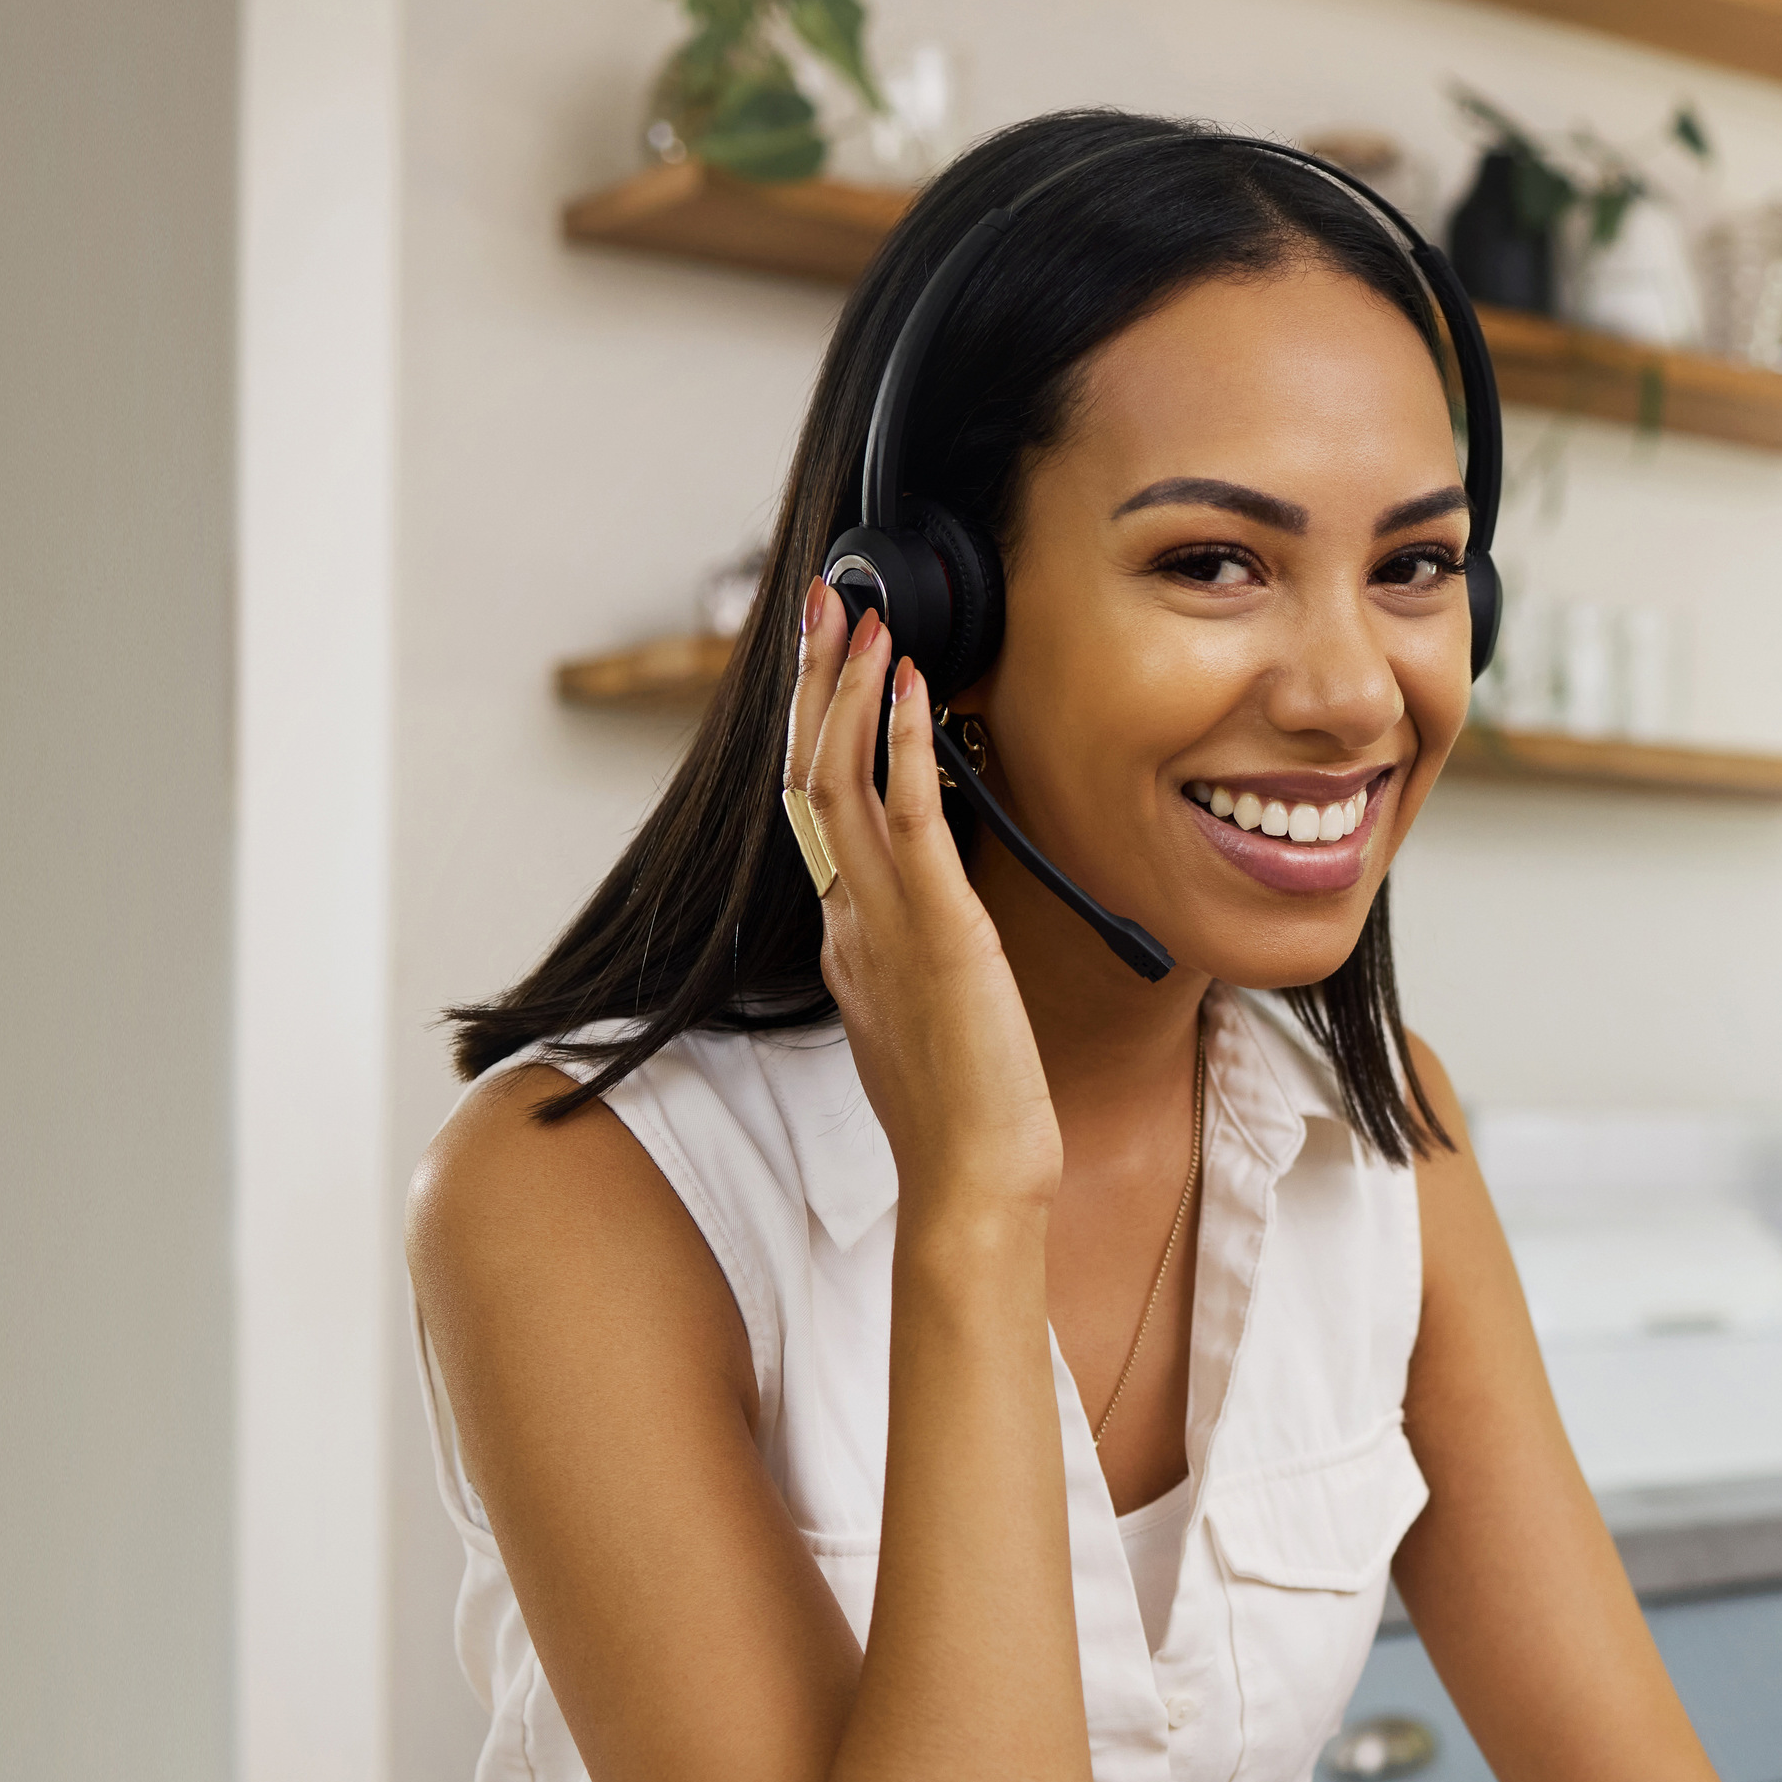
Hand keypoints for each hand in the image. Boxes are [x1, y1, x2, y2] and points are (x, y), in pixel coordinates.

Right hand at [788, 584, 1062, 1220]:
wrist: (972, 1176)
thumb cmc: (962, 1109)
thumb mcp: (922, 1012)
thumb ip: (910, 953)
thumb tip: (927, 913)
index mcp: (845, 936)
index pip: (815, 810)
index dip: (816, 730)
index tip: (829, 665)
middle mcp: (849, 918)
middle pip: (809, 775)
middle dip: (815, 684)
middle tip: (825, 605)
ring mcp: (884, 922)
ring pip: (841, 782)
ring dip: (851, 692)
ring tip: (865, 620)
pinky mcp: (939, 930)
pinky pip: (910, 819)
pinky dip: (904, 746)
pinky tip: (914, 688)